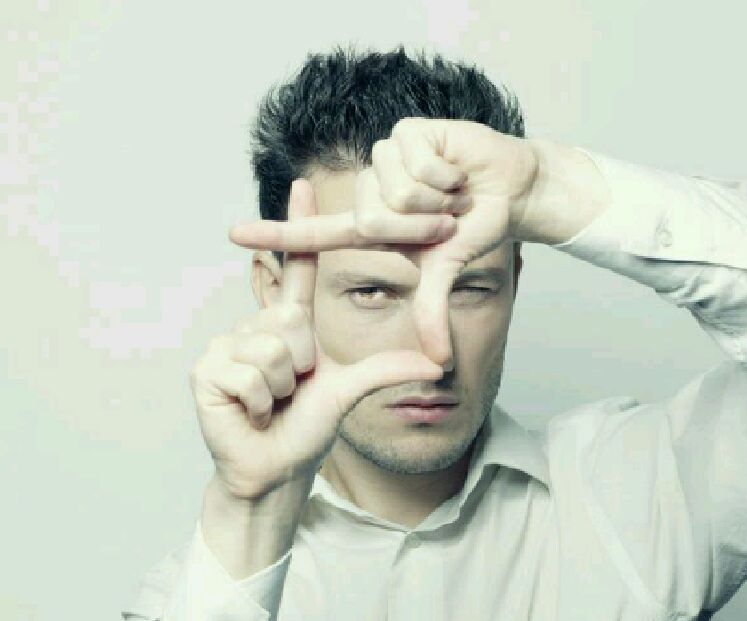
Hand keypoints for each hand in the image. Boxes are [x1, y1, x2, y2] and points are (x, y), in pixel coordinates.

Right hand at [191, 179, 446, 500]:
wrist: (275, 469)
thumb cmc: (306, 430)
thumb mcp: (350, 393)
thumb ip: (388, 371)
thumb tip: (437, 364)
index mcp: (290, 327)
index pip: (299, 272)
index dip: (302, 229)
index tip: (305, 185)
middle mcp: (257, 326)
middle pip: (293, 321)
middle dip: (303, 365)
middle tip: (293, 390)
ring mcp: (227, 345)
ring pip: (273, 350)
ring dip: (282, 387)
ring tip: (273, 402)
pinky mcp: (207, 370)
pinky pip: (248, 373)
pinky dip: (259, 401)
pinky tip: (250, 411)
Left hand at [228, 117, 539, 358]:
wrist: (512, 191)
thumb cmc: (475, 227)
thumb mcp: (446, 272)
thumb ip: (432, 311)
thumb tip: (439, 363)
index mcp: (371, 227)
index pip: (317, 236)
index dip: (278, 235)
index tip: (234, 234)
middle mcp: (370, 191)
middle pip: (371, 219)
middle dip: (419, 227)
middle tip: (446, 220)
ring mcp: (385, 158)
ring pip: (396, 192)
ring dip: (436, 200)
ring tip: (453, 193)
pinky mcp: (407, 131)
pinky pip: (418, 164)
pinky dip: (447, 174)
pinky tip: (457, 170)